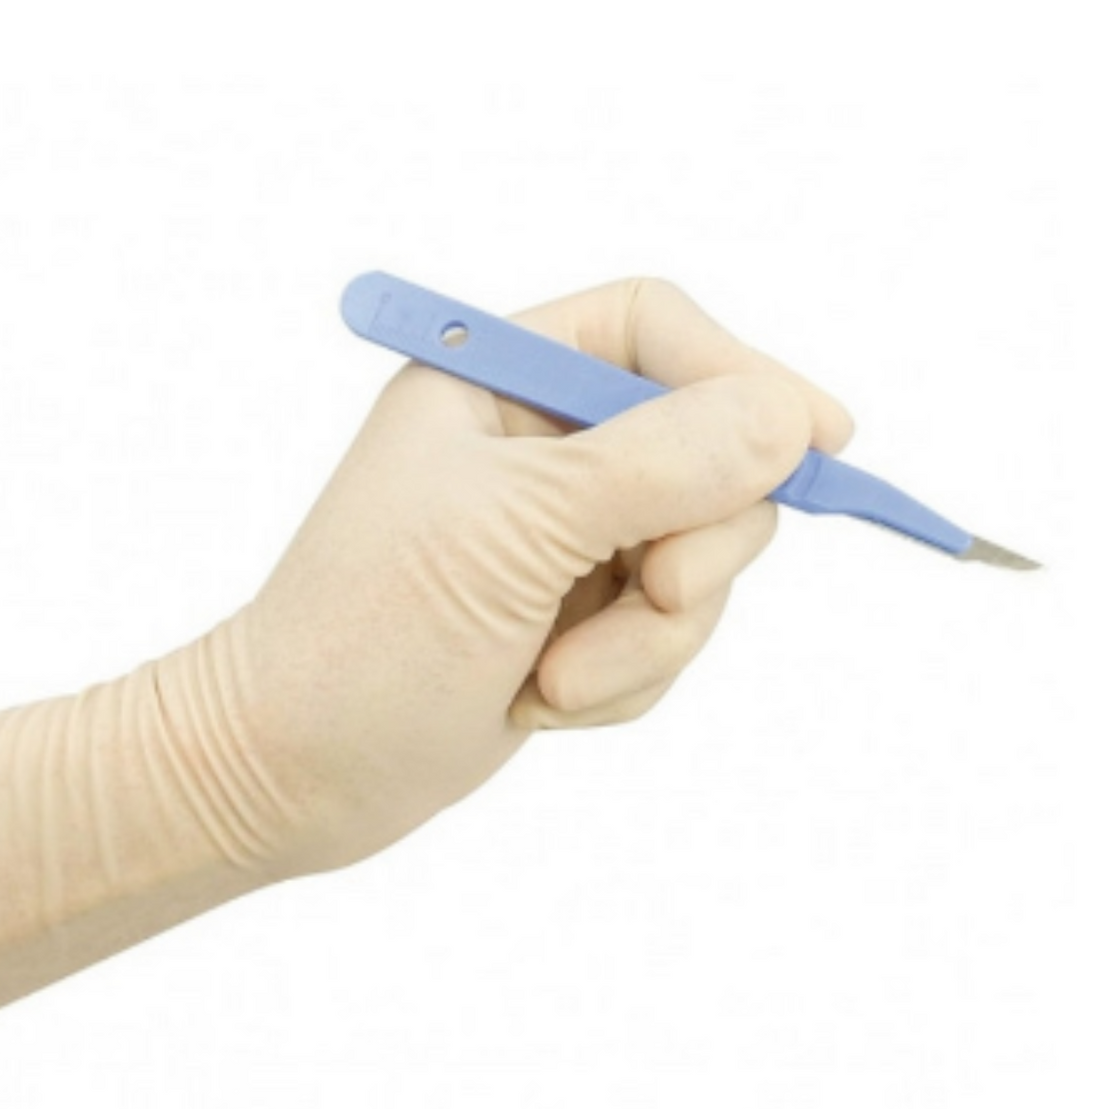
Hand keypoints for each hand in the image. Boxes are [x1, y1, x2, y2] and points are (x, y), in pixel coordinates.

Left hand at [203, 277, 854, 879]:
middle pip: (706, 454)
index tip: (821, 442)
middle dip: (689, 549)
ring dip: (646, 640)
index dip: (744, 376)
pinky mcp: (570, 622)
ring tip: (551, 685)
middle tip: (650, 596)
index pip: (654, 332)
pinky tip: (537, 706)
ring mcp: (556, 541)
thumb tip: (788, 417)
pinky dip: (624, 684)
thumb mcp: (515, 533)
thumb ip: (658, 463)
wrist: (286, 777)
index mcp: (495, 382)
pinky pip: (666, 636)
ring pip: (699, 560)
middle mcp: (533, 449)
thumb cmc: (364, 640)